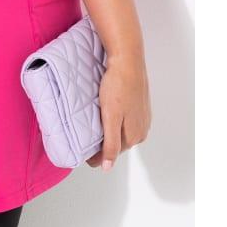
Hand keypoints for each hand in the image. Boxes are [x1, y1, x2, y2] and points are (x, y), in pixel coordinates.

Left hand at [86, 53, 151, 170]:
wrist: (128, 59)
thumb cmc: (119, 85)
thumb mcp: (111, 118)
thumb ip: (110, 144)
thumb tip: (108, 167)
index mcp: (135, 135)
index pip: (113, 152)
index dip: (97, 155)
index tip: (84, 156)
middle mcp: (142, 128)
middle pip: (118, 142)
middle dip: (103, 143)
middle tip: (85, 141)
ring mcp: (142, 116)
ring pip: (122, 130)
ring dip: (109, 131)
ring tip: (93, 127)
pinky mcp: (139, 104)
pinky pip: (125, 118)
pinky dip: (115, 120)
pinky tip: (107, 114)